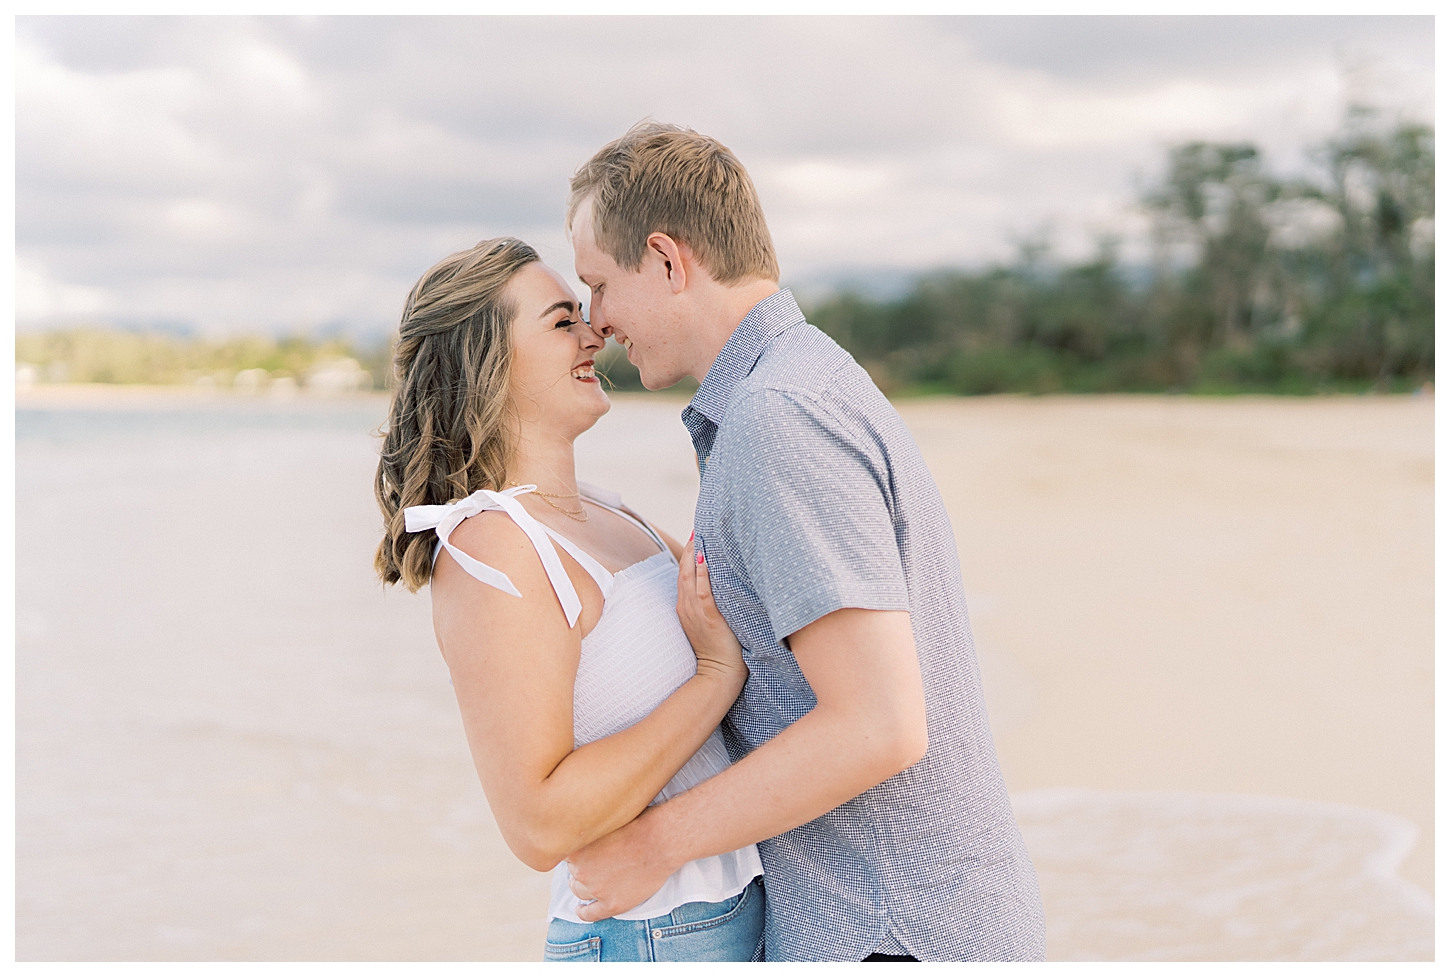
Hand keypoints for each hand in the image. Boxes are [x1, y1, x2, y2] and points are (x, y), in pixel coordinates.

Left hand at [565, 813, 677, 921]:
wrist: (660, 840)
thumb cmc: (638, 824)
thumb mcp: (604, 821)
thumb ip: (589, 831)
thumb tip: (581, 834)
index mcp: (577, 849)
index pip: (566, 855)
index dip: (576, 854)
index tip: (583, 852)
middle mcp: (581, 870)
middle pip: (572, 873)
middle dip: (580, 869)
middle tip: (593, 864)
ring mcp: (596, 889)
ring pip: (579, 892)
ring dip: (582, 888)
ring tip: (589, 884)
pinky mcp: (611, 904)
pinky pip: (590, 914)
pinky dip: (583, 912)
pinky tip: (580, 910)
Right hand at [677, 535, 745, 687]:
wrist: (719, 673)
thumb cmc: (720, 648)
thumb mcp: (709, 621)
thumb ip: (709, 602)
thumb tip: (719, 582)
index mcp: (685, 606)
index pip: (684, 574)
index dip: (688, 554)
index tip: (696, 535)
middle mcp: (687, 607)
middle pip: (684, 571)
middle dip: (689, 548)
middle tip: (698, 528)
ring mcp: (696, 612)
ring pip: (690, 578)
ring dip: (694, 555)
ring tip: (699, 535)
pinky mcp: (709, 618)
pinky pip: (703, 593)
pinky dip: (702, 575)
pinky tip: (705, 559)